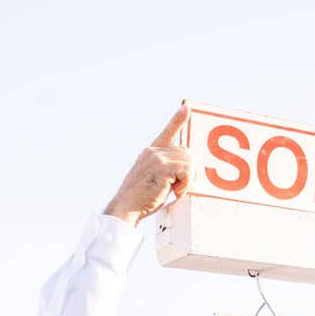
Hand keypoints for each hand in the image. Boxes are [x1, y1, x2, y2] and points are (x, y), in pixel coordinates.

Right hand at [104, 105, 191, 223]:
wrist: (126, 207)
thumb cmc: (140, 199)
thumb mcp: (152, 178)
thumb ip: (165, 169)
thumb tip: (186, 168)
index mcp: (150, 152)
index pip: (167, 133)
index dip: (178, 120)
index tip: (186, 108)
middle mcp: (153, 151)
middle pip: (186, 153)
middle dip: (188, 171)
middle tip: (179, 187)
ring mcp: (157, 157)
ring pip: (188, 162)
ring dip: (187, 180)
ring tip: (175, 191)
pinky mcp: (162, 167)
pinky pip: (187, 171)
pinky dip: (186, 184)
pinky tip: (174, 192)